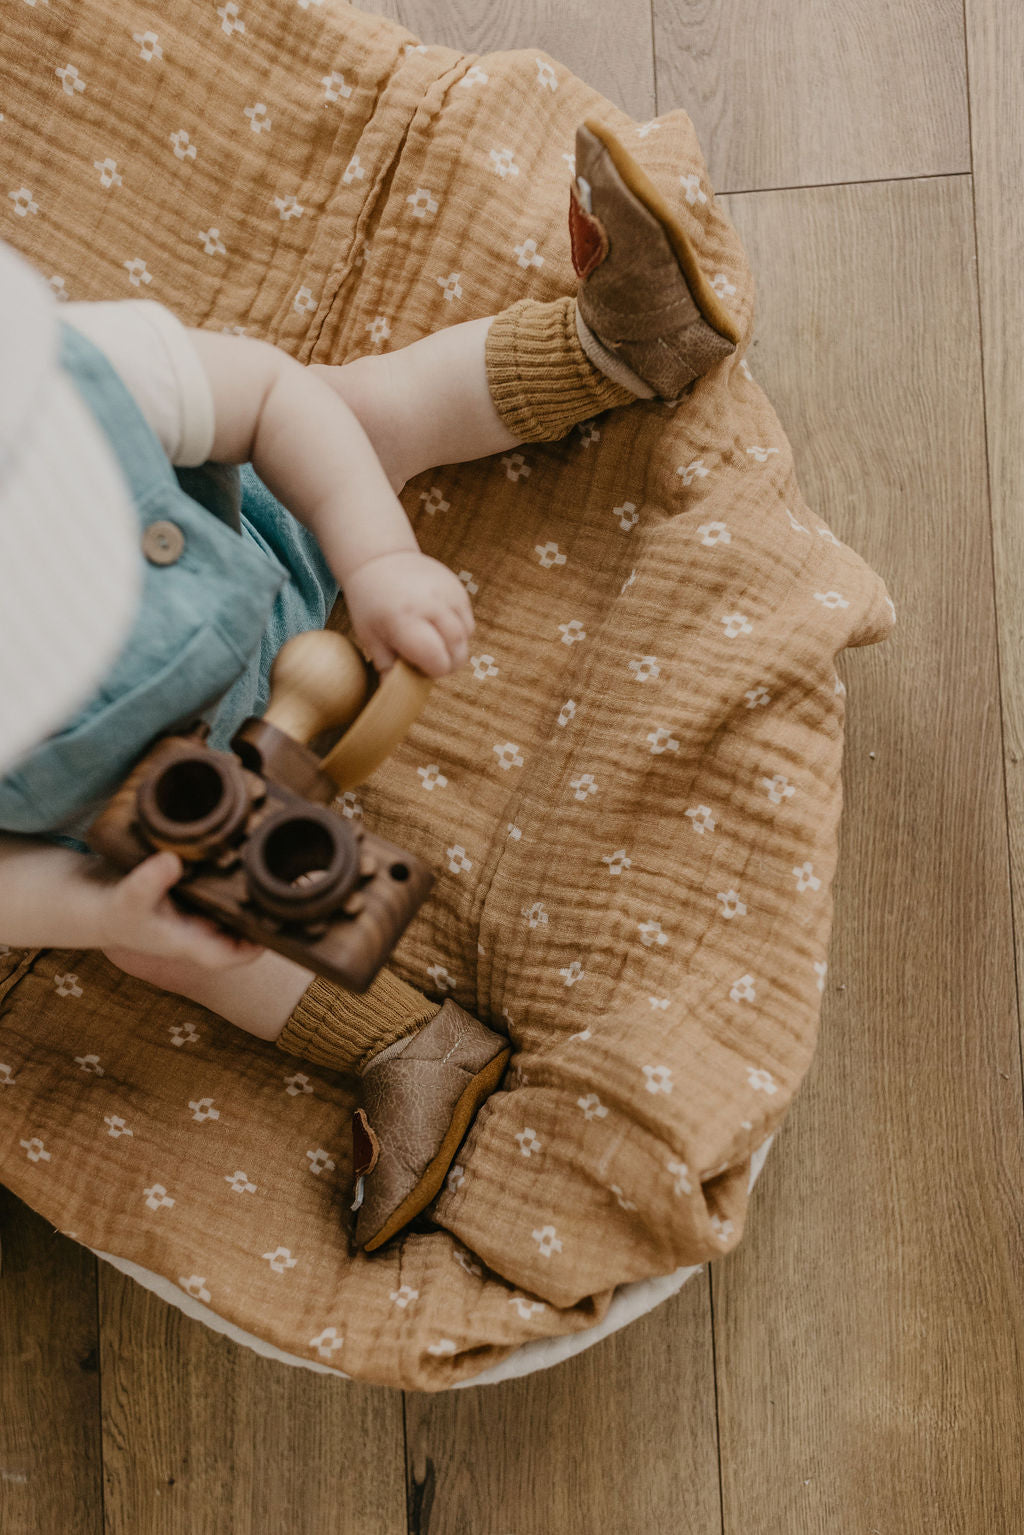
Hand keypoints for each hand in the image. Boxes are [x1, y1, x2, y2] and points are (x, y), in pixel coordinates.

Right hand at [98, 850, 263, 978]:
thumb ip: (148, 881)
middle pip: (244, 934)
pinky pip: (225, 897)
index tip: (275, 926)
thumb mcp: (129, 896)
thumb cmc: (116, 910)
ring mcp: (200, 918)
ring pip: (238, 915)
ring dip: (255, 899)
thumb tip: (171, 861)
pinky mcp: (197, 899)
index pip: (231, 956)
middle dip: (264, 917)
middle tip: (285, 888)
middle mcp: (200, 933)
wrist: (100, 905)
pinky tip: (250, 861)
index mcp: (190, 943)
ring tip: (275, 872)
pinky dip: (237, 884)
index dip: (255, 947)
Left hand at [342, 550, 473, 676]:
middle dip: (447, 663)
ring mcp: (448, 594)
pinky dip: (458, 631)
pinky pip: (468, 621)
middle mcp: (431, 606)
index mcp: (405, 621)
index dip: (431, 672)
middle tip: (427, 658)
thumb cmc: (371, 605)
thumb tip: (392, 696)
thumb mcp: (370, 637)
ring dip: (454, 647)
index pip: (438, 662)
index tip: (417, 666)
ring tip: (431, 640)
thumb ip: (386, 668)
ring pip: (466, 637)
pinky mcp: (458, 588)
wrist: (381, 560)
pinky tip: (437, 625)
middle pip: (458, 652)